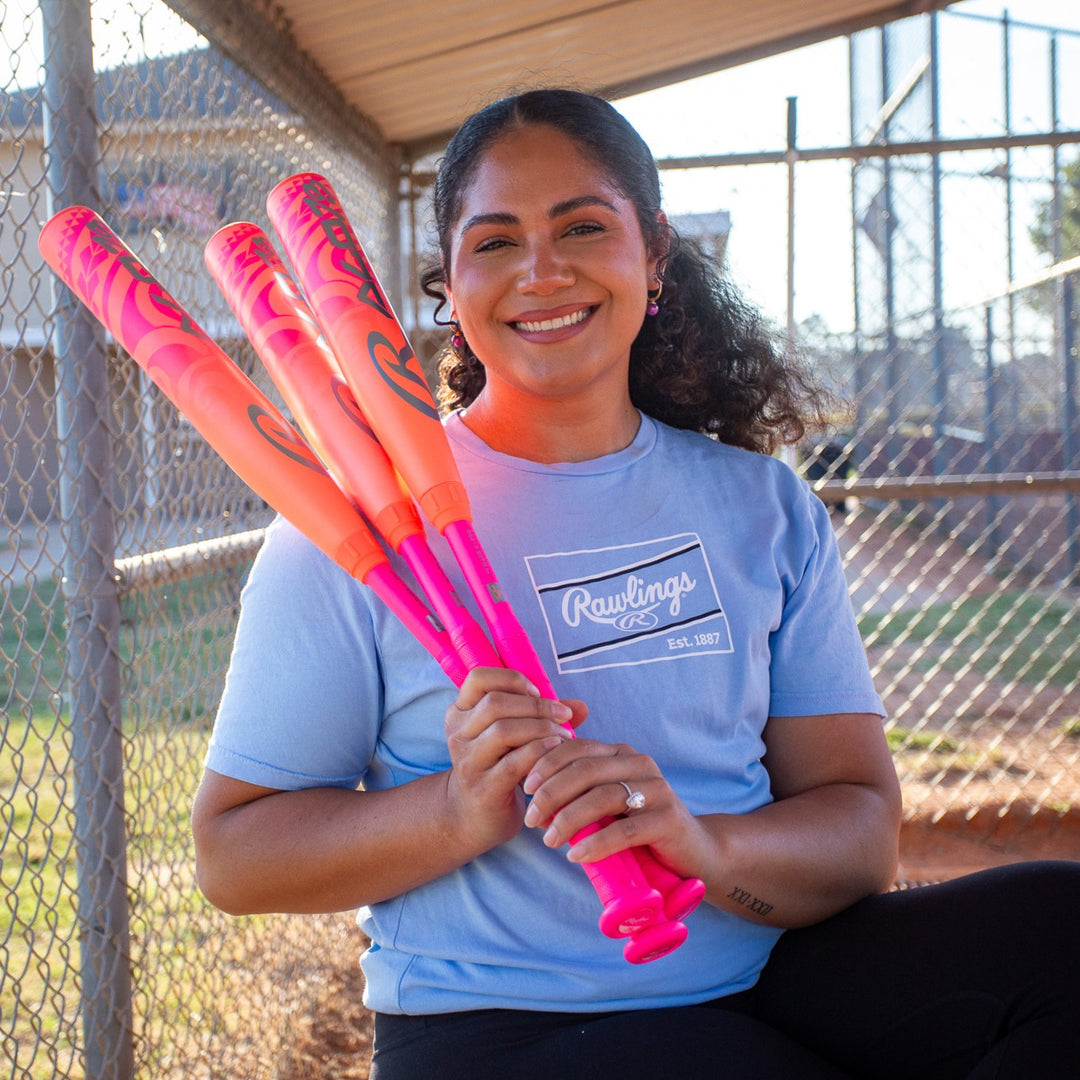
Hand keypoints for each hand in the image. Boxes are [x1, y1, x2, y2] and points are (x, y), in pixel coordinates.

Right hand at [443, 667, 586, 854]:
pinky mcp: (484, 788)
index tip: (537, 692)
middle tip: (563, 715)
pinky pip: (514, 763)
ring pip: (503, 730)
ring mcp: (468, 762)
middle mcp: (459, 734)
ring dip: (541, 728)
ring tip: (564, 735)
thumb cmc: (499, 767)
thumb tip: (581, 706)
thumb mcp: (513, 737)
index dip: (511, 679)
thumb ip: (542, 717)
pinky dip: (539, 752)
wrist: (475, 817)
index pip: (478, 679)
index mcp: (461, 713)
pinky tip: (556, 751)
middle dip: (536, 705)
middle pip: (494, 703)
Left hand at [521, 738, 711, 879]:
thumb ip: (580, 794)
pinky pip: (625, 829)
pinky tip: (576, 855)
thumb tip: (534, 797)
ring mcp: (657, 790)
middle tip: (532, 818)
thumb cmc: (640, 829)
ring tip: (549, 840)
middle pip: (585, 769)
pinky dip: (597, 843)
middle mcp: (639, 764)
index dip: (546, 764)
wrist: (694, 853)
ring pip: (602, 797)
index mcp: (620, 754)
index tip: (525, 788)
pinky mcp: (668, 819)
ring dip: (568, 819)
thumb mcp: (607, 805)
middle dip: (551, 792)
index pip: (576, 748)